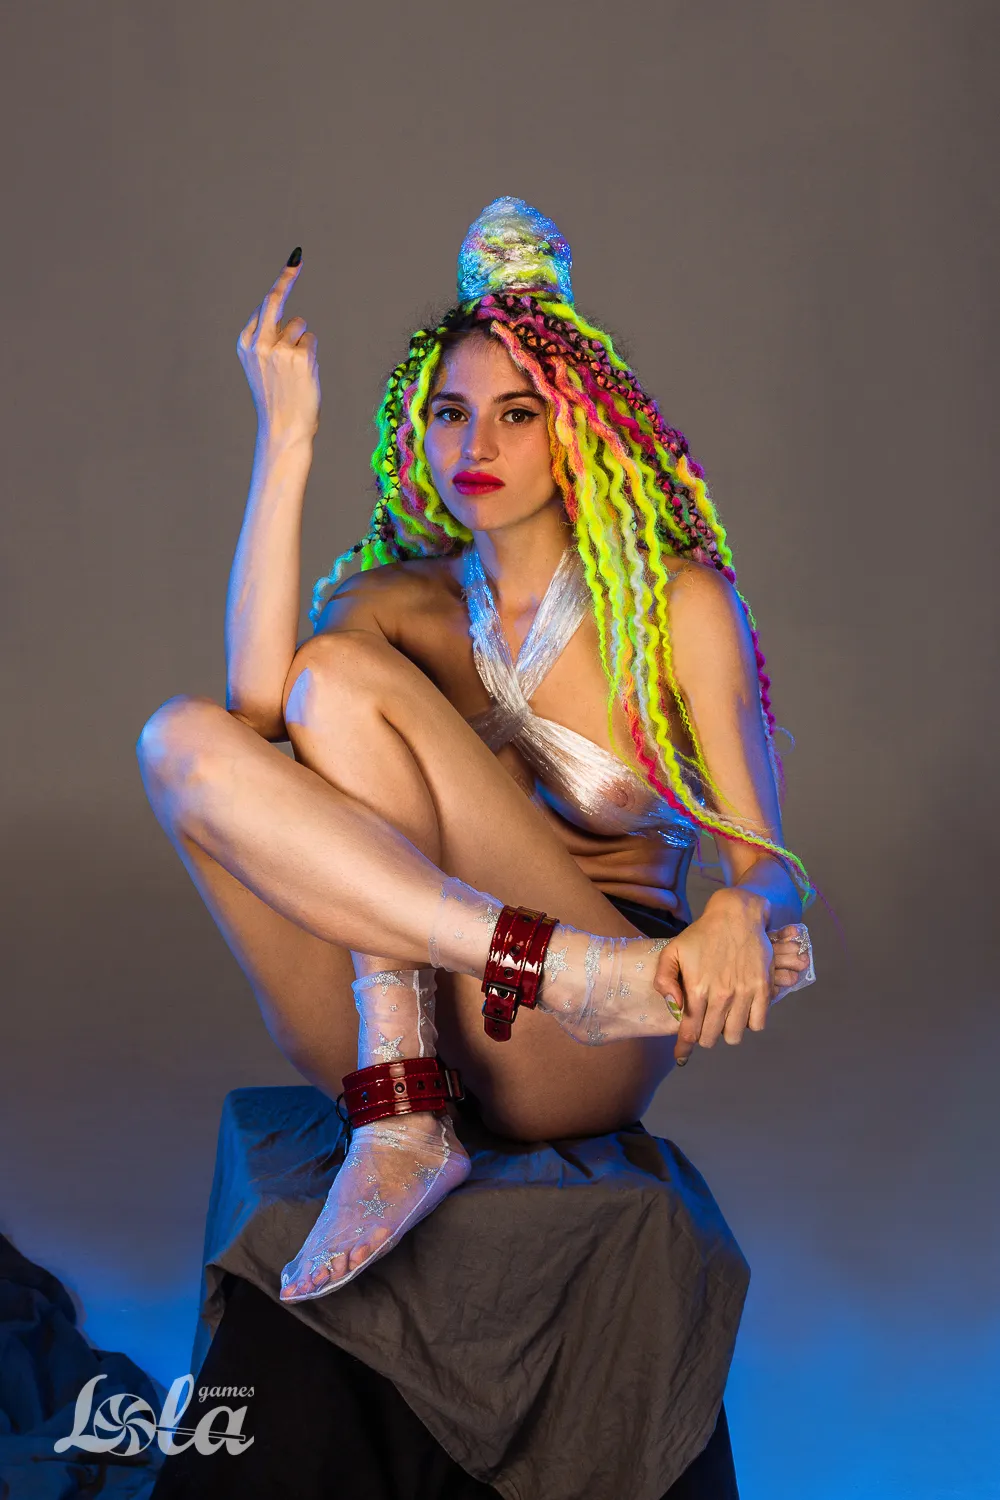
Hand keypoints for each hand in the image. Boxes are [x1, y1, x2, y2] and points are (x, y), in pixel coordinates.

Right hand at [237, 250, 319, 444]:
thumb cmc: (277, 400)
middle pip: (275, 301)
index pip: (263, 307)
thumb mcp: (264, 369)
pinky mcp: (299, 355)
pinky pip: (312, 341)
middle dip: (286, 278)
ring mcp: (278, 347)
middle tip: (296, 258)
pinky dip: (312, 355)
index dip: (281, 286)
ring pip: (300, 327)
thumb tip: (295, 322)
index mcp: (246, 344)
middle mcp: (259, 342)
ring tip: (296, 371)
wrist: (283, 429)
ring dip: (303, 343)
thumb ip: (271, 343)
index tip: (293, 264)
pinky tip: (304, 374)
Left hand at [656, 900, 815, 1065]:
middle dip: (703, 1036)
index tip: (680, 1057)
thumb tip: (673, 1007)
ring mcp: (744, 992)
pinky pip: (758, 1023)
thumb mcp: (672, 950)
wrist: (736, 915)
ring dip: (726, 1032)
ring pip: (735, 1035)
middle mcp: (722, 994)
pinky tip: (741, 1012)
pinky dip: (749, 1024)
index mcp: (697, 988)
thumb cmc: (701, 934)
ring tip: (722, 1019)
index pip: (689, 1031)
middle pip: (710, 1037)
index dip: (684, 1048)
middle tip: (702, 1026)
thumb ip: (664, 980)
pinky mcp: (763, 989)